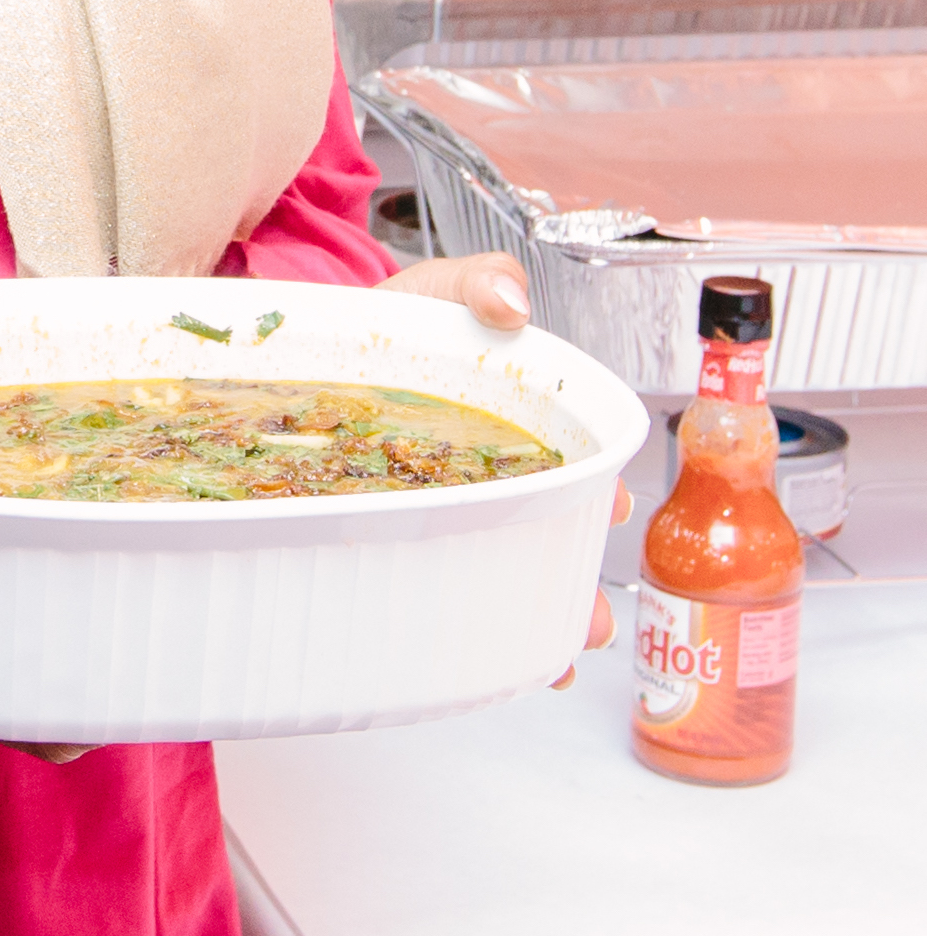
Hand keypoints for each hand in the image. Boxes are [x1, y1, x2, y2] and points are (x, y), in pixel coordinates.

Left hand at [375, 253, 630, 684]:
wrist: (322, 338)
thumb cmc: (397, 318)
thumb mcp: (440, 286)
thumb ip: (479, 280)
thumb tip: (512, 304)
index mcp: (516, 413)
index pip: (573, 453)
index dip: (597, 485)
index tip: (612, 505)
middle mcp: (493, 467)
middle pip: (549, 527)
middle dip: (578, 574)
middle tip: (595, 614)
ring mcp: (447, 499)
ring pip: (503, 561)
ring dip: (537, 609)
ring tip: (556, 654)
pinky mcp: (400, 520)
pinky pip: (435, 572)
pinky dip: (461, 613)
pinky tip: (476, 652)